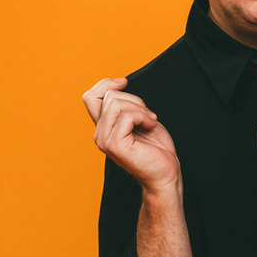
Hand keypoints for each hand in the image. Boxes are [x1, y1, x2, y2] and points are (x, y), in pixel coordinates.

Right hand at [84, 77, 181, 195]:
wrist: (165, 174)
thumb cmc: (156, 149)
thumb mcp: (138, 118)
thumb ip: (123, 105)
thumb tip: (117, 84)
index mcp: (103, 128)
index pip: (90, 97)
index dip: (106, 84)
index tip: (124, 82)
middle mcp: (100, 134)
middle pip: (109, 96)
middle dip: (134, 100)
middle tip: (148, 117)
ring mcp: (104, 140)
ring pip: (116, 103)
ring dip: (140, 109)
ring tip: (150, 122)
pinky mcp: (114, 144)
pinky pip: (127, 115)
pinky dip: (143, 117)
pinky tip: (150, 127)